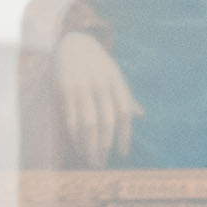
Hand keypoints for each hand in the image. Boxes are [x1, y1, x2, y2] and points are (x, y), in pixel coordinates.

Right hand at [51, 32, 136, 165]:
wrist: (73, 42)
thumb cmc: (97, 63)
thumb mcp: (115, 76)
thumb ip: (126, 96)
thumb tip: (141, 115)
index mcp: (116, 83)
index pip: (123, 114)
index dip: (124, 136)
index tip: (123, 154)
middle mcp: (100, 86)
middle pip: (105, 122)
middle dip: (105, 146)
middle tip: (103, 163)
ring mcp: (82, 88)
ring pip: (88, 124)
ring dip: (89, 145)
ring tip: (91, 160)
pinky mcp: (64, 90)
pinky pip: (70, 119)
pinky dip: (74, 136)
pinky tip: (77, 146)